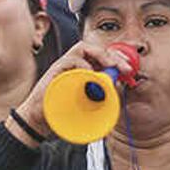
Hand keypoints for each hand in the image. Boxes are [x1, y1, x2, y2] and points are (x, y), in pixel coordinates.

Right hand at [10, 41, 136, 145]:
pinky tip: (91, 74)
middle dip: (113, 55)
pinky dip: (82, 65)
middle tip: (125, 67)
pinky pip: (69, 60)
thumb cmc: (63, 112)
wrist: (39, 122)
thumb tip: (120, 85)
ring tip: (111, 66)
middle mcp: (75, 65)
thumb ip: (104, 93)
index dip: (118, 59)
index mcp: (84, 70)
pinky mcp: (54, 71)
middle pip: (95, 48)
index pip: (103, 56)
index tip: (130, 70)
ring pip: (82, 48)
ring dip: (100, 55)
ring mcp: (64, 66)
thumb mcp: (90, 103)